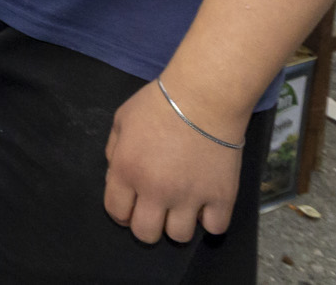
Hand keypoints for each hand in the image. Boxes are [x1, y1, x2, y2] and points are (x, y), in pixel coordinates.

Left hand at [104, 78, 245, 243]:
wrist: (204, 97)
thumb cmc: (159, 103)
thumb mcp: (122, 119)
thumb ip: (114, 151)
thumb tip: (116, 176)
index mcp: (127, 171)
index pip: (116, 212)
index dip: (121, 213)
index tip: (131, 206)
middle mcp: (156, 190)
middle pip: (146, 234)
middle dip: (147, 225)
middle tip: (156, 209)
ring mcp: (190, 197)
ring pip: (179, 237)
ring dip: (178, 224)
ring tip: (182, 206)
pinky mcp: (221, 198)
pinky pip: (214, 228)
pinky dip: (210, 220)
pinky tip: (206, 205)